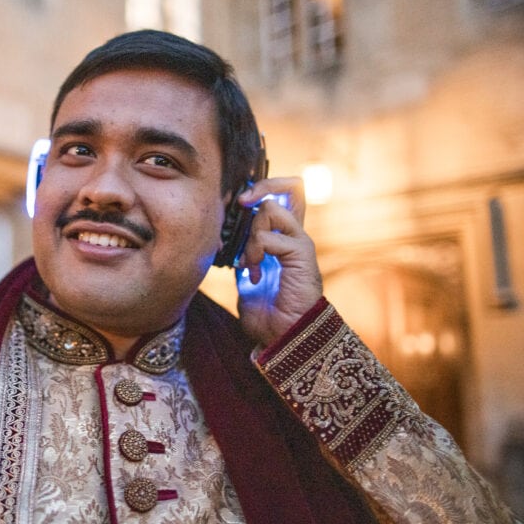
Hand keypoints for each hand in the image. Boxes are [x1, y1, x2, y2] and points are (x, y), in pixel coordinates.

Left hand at [235, 176, 322, 345]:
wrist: (283, 337)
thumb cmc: (267, 312)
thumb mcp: (246, 276)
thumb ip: (242, 253)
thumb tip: (222, 236)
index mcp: (285, 238)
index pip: (285, 195)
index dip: (263, 187)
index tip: (239, 201)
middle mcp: (296, 235)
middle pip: (293, 186)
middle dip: (262, 187)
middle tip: (242, 203)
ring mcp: (300, 243)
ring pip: (273, 210)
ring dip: (252, 233)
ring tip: (248, 262)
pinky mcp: (301, 254)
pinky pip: (271, 237)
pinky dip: (255, 252)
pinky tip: (254, 274)